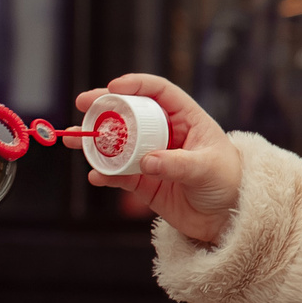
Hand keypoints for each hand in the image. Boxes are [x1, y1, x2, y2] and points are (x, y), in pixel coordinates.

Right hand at [73, 74, 241, 247]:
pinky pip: (118, 175)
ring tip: (73, 139)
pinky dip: (105, 175)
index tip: (114, 88)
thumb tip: (147, 161)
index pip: (159, 92)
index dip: (136, 85)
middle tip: (82, 105)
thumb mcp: (207, 169)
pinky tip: (96, 176)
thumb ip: (178, 164)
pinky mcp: (143, 181)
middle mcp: (164, 133)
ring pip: (117, 143)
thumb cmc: (228, 182)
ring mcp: (151, 156)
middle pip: (129, 113)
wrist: (227, 218)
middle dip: (103, 107)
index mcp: (185, 118)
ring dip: (93, 140)